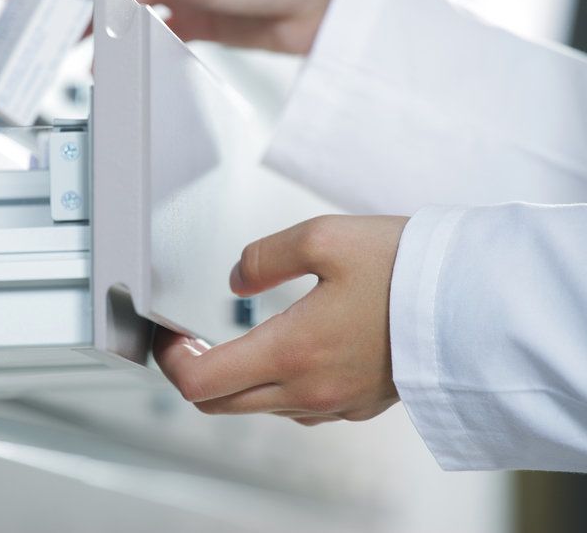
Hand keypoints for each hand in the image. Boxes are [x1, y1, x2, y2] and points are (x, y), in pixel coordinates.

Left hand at [153, 215, 407, 424]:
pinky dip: (276, 387)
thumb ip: (263, 259)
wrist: (478, 304)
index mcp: (291, 353)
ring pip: (259, 408)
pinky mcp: (360, 406)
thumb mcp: (324, 238)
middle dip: (195, 372)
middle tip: (189, 338)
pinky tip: (289, 353)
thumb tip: (237, 281)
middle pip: (221, 404)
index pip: (200, 382)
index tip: (168, 336)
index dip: (170, 360)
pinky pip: (299, 409)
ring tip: (237, 341)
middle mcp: (309, 390)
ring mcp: (336, 405)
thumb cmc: (407, 270)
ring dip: (236, 381)